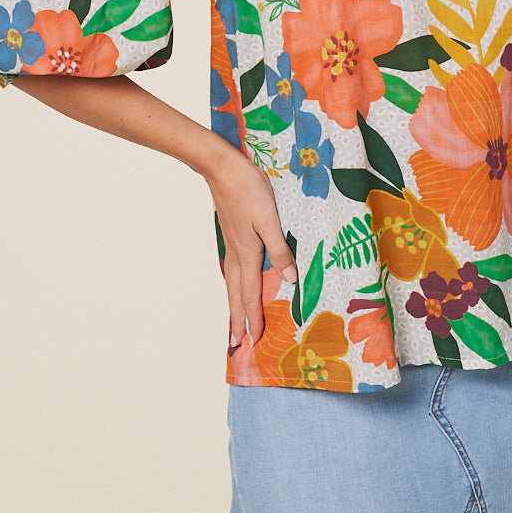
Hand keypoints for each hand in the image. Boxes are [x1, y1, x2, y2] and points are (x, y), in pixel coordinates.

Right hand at [201, 140, 297, 344]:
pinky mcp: (232, 235)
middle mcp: (237, 254)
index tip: (254, 342)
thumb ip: (280, 249)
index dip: (254, 319)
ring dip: (234, 305)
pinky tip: (237, 283)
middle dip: (238, 320)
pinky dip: (234, 286)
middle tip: (237, 344)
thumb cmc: (248, 189)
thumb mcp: (270, 219)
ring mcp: (232, 245)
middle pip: (236, 295)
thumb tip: (289, 280)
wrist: (221, 167)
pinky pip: (233, 270)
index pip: (250, 295)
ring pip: (232, 283)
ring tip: (235, 321)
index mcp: (248, 254)